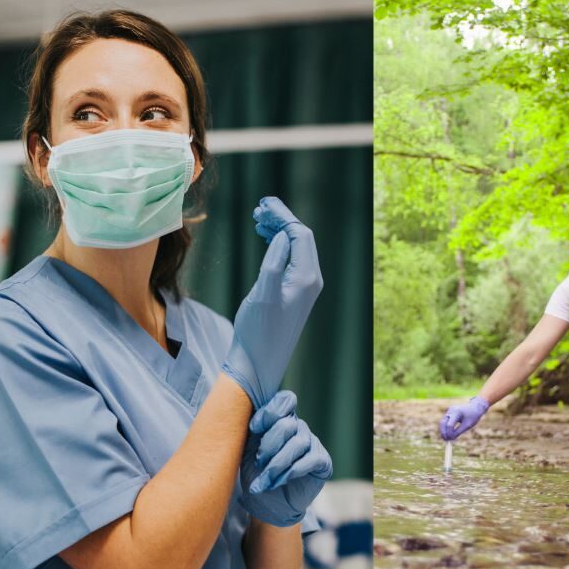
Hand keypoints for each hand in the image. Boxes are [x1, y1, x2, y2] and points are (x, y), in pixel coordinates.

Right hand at [222, 197, 322, 406]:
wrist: (258, 363)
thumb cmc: (257, 332)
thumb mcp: (262, 294)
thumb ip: (274, 262)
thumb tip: (282, 236)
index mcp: (306, 278)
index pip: (300, 234)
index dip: (283, 216)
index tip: (263, 205)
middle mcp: (311, 281)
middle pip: (301, 238)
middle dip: (281, 220)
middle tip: (258, 209)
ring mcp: (305, 288)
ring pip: (296, 248)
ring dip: (279, 231)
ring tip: (258, 221)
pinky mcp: (295, 294)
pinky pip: (291, 260)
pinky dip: (279, 246)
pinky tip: (265, 240)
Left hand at [239, 391, 331, 527]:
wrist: (266, 503)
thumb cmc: (255, 473)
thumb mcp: (247, 449)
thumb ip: (252, 430)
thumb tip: (248, 415)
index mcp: (281, 419)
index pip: (285, 400)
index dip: (269, 412)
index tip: (253, 429)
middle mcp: (299, 427)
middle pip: (287, 424)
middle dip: (269, 445)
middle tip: (258, 463)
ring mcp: (312, 443)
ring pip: (297, 443)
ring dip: (277, 464)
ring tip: (264, 480)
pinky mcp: (322, 462)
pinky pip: (310, 459)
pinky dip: (291, 471)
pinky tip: (278, 482)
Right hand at [440, 396, 490, 440]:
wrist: (475, 407)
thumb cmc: (473, 416)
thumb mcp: (467, 425)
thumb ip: (459, 431)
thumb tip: (451, 438)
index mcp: (457, 412)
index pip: (450, 425)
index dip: (449, 433)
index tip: (450, 439)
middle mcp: (451, 410)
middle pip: (443, 422)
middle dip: (443, 432)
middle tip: (445, 440)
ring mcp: (449, 410)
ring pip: (442, 422)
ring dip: (443, 430)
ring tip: (445, 438)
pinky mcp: (449, 412)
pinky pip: (445, 421)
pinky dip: (445, 427)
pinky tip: (447, 434)